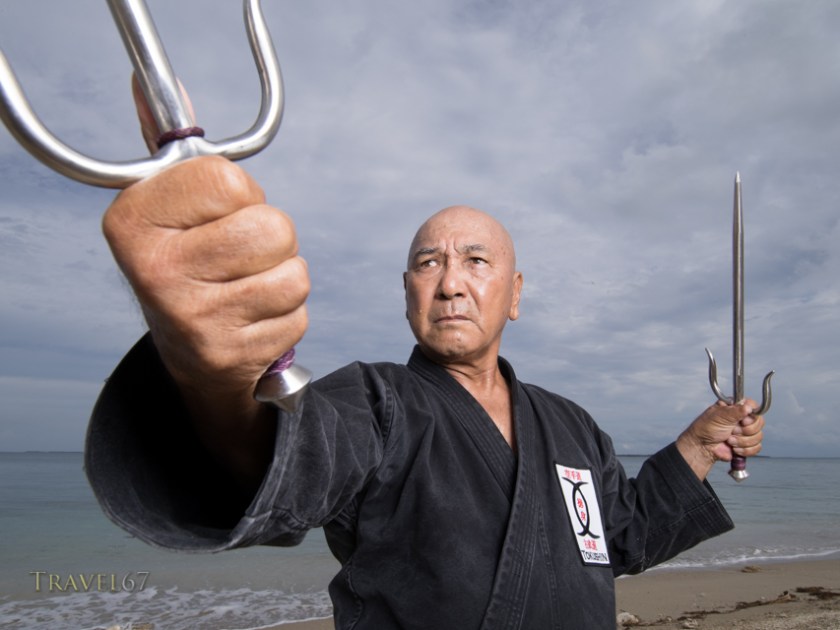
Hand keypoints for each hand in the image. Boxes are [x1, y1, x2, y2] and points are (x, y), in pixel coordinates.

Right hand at [101, 79, 308, 486]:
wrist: (189, 354)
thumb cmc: (190, 265)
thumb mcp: (170, 206)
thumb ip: (176, 148)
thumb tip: (156, 85)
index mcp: (133, 220)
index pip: (229, 179)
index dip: (240, 193)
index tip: (218, 213)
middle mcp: (154, 270)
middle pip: (272, 227)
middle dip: (271, 237)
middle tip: (239, 254)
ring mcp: (192, 318)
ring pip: (294, 272)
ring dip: (284, 276)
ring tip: (248, 286)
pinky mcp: (228, 354)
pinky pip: (298, 314)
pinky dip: (287, 315)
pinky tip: (254, 318)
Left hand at [676, 400, 764, 479]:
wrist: (702, 447)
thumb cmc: (706, 428)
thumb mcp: (719, 416)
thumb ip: (735, 411)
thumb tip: (748, 407)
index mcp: (736, 408)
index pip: (753, 407)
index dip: (750, 416)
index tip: (742, 421)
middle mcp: (743, 418)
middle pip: (759, 422)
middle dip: (744, 430)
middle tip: (731, 430)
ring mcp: (746, 432)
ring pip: (758, 436)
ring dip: (742, 441)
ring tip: (728, 440)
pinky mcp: (747, 445)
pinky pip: (757, 447)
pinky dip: (745, 450)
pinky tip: (734, 448)